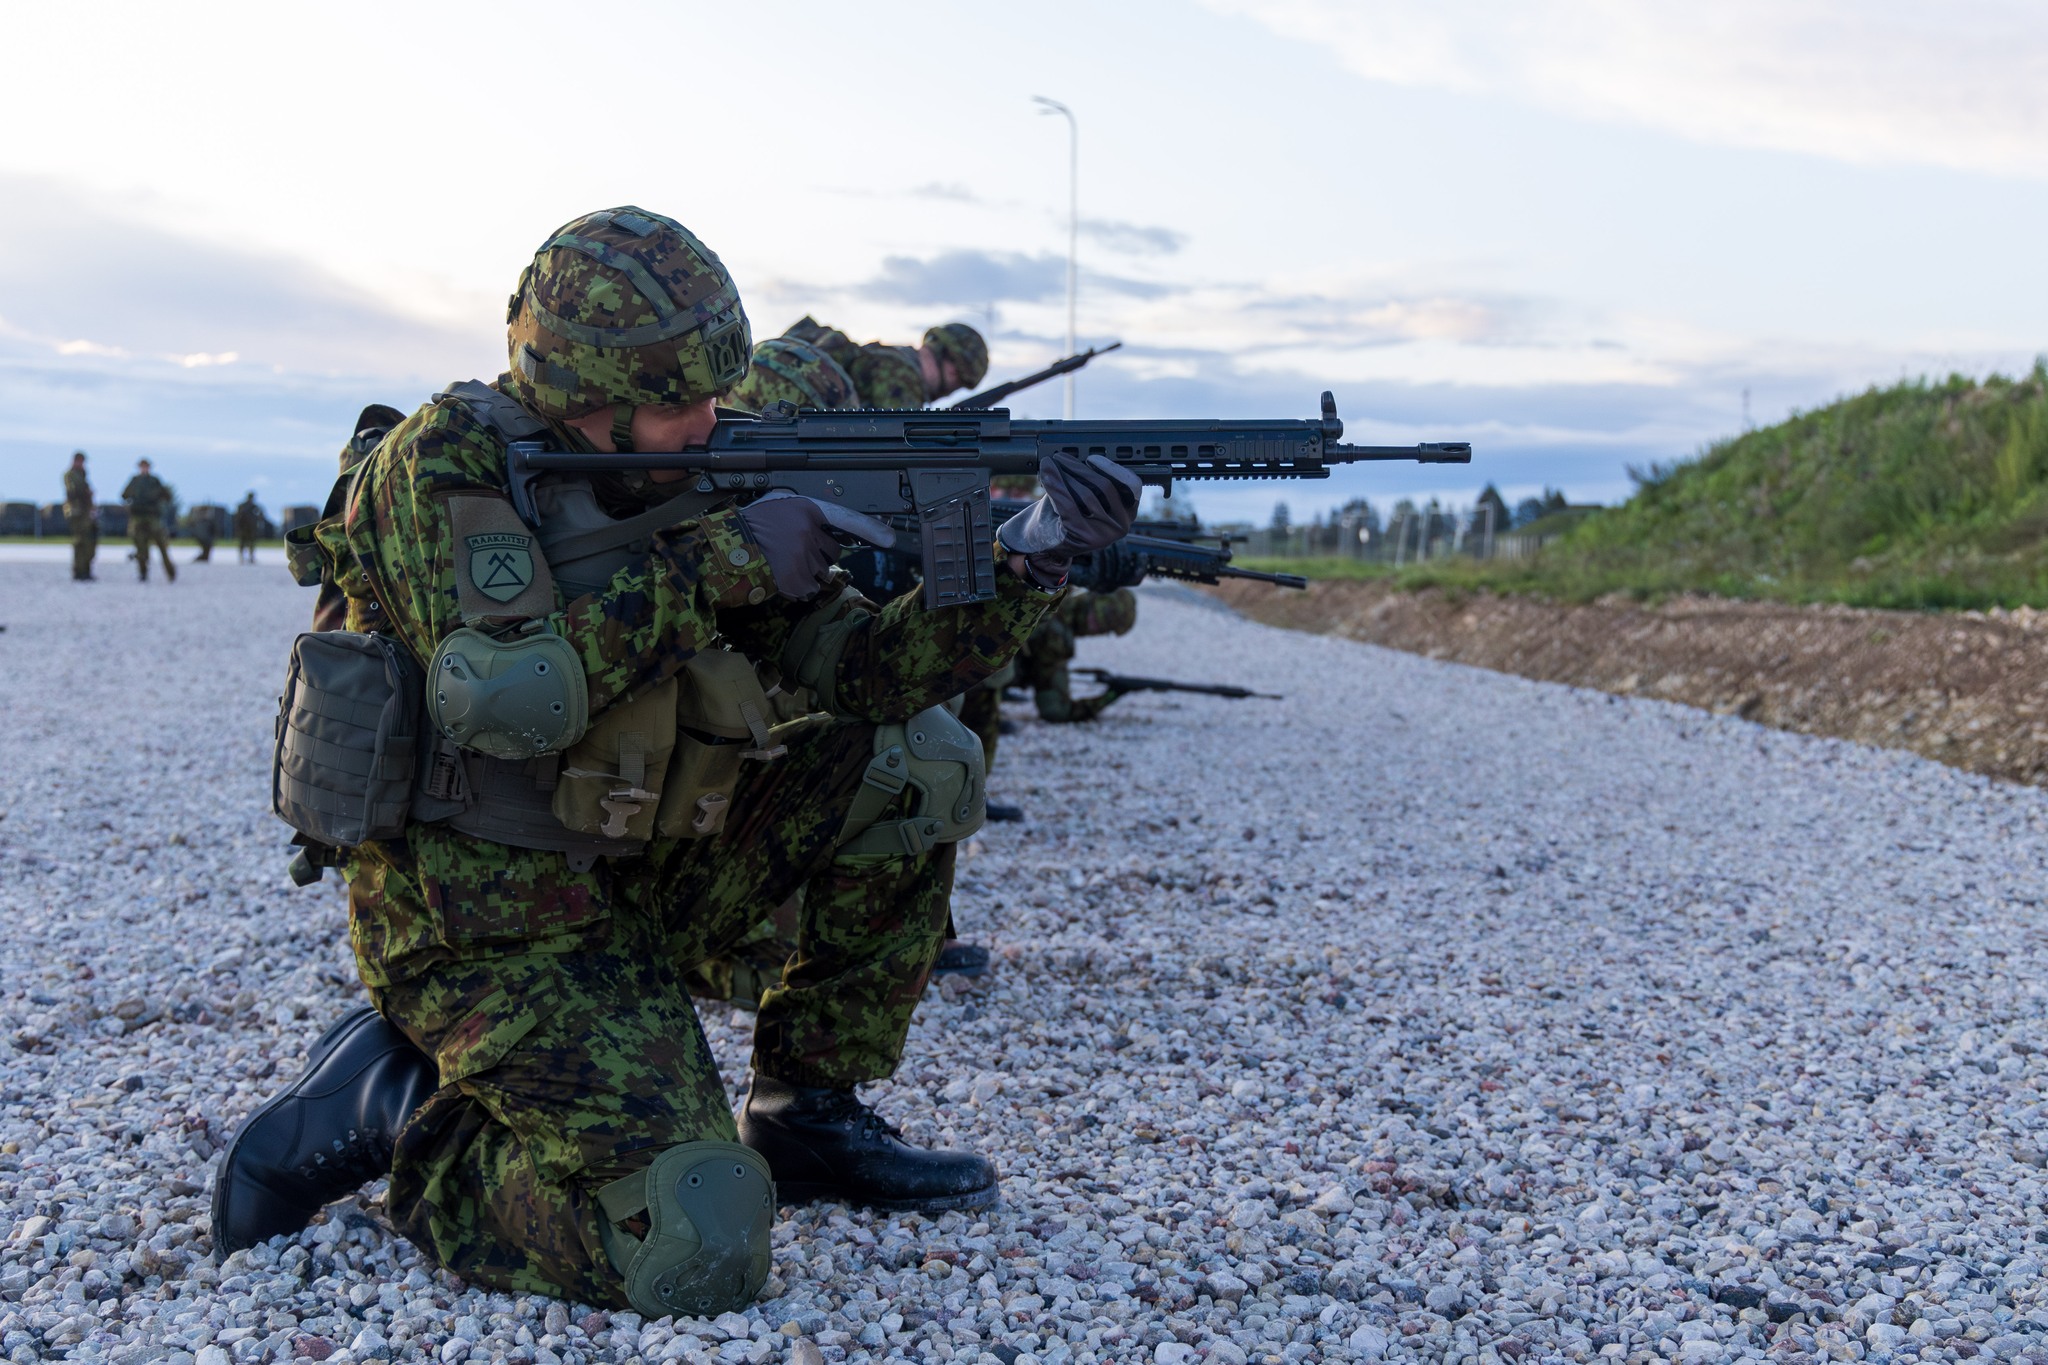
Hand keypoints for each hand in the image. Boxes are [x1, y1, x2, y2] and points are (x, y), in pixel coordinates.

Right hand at [734, 493, 891, 599]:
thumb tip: (824, 525)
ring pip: (820, 572)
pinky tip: (781, 576)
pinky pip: (809, 589)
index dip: (870, 528)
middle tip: (792, 549)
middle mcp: (808, 531)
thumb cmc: (751, 525)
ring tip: (781, 561)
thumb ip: (803, 512)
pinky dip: (797, 588)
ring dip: (806, 572)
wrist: (726, 547)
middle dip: (818, 554)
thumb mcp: (777, 504)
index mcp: (805, 508)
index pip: (844, 518)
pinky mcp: (795, 578)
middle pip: (832, 552)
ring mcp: (802, 556)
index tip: (890, 538)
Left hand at [996, 454, 1140, 587]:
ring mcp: (1104, 534)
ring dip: (1066, 474)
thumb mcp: (1087, 499)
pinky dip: (1055, 485)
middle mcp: (1121, 526)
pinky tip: (1047, 474)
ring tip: (1052, 464)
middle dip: (1081, 467)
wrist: (1049, 545)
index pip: (1132, 485)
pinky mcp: (1083, 536)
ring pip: (1086, 494)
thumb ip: (1091, 480)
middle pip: (1105, 486)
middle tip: (1062, 457)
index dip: (1112, 468)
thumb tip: (1079, 455)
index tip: (1091, 458)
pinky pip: (1068, 504)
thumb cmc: (1068, 518)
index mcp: (1128, 514)